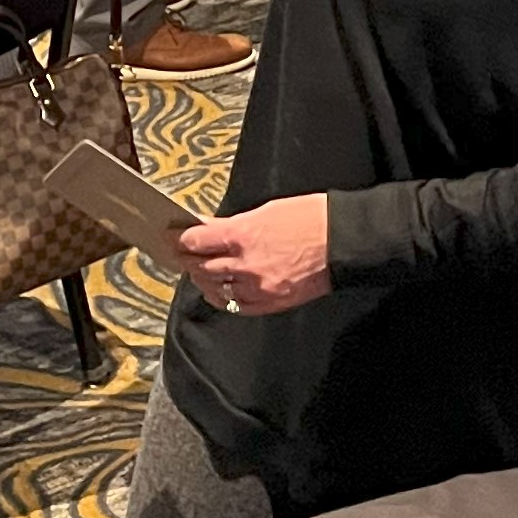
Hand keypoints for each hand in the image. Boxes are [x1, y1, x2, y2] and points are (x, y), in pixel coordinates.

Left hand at [174, 192, 330, 315]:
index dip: (182, 240)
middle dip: (189, 260)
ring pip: (216, 289)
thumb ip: (235, 224)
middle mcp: (245, 265)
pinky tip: (219, 292)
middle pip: (202, 267)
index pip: (198, 241)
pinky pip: (236, 306)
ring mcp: (257, 288)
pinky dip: (224, 298)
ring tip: (199, 272)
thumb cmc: (310, 217)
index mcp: (243, 236)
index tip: (175, 237)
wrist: (342, 241)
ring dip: (204, 280)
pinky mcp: (271, 303)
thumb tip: (212, 229)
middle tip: (181, 254)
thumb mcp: (267, 210)